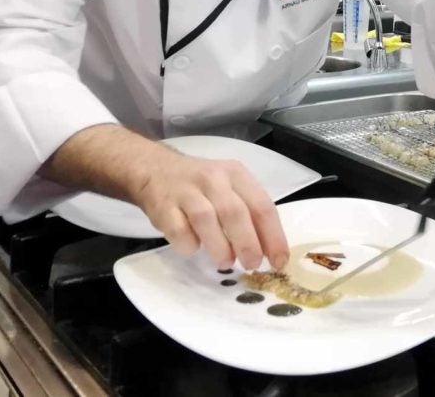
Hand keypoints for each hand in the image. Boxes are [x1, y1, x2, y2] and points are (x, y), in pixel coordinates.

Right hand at [128, 152, 288, 270]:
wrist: (155, 170)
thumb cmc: (202, 187)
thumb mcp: (229, 188)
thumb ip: (248, 213)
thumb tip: (269, 252)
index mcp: (236, 174)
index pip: (262, 205)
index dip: (273, 237)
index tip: (279, 261)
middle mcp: (213, 178)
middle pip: (235, 212)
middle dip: (248, 244)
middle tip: (252, 265)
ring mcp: (186, 191)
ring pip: (207, 219)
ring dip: (220, 247)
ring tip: (225, 262)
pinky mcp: (163, 206)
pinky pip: (179, 230)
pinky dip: (189, 244)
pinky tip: (193, 247)